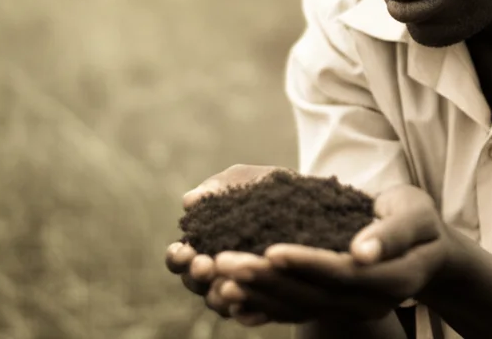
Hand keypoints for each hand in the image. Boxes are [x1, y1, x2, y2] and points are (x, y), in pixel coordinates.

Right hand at [164, 164, 286, 320]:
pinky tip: (257, 304)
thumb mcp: (247, 180)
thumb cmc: (270, 188)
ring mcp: (239, 286)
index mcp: (203, 243)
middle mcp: (216, 270)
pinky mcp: (265, 298)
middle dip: (196, 276)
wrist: (314, 202)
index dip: (177, 257)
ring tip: (229, 286)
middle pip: (194, 283)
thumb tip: (191, 200)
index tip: (186, 249)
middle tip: (206, 266)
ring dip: (219, 296)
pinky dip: (251, 309)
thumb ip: (220, 187)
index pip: (180, 258)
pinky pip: (253, 311)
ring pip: (220, 302)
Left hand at [211, 184, 452, 325]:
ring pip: (297, 307)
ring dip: (254, 293)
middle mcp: (368, 303)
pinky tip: (228, 300)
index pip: (342, 273)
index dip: (306, 263)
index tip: (269, 250)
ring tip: (215, 277)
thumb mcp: (416, 215)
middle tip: (223, 262)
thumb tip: (360, 252)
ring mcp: (349, 310)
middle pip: (312, 294)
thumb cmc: (420, 221)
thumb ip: (391, 233)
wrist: (424, 249)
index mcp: (392, 279)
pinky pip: (293, 313)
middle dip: (266, 279)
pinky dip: (261, 307)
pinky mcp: (332, 308)